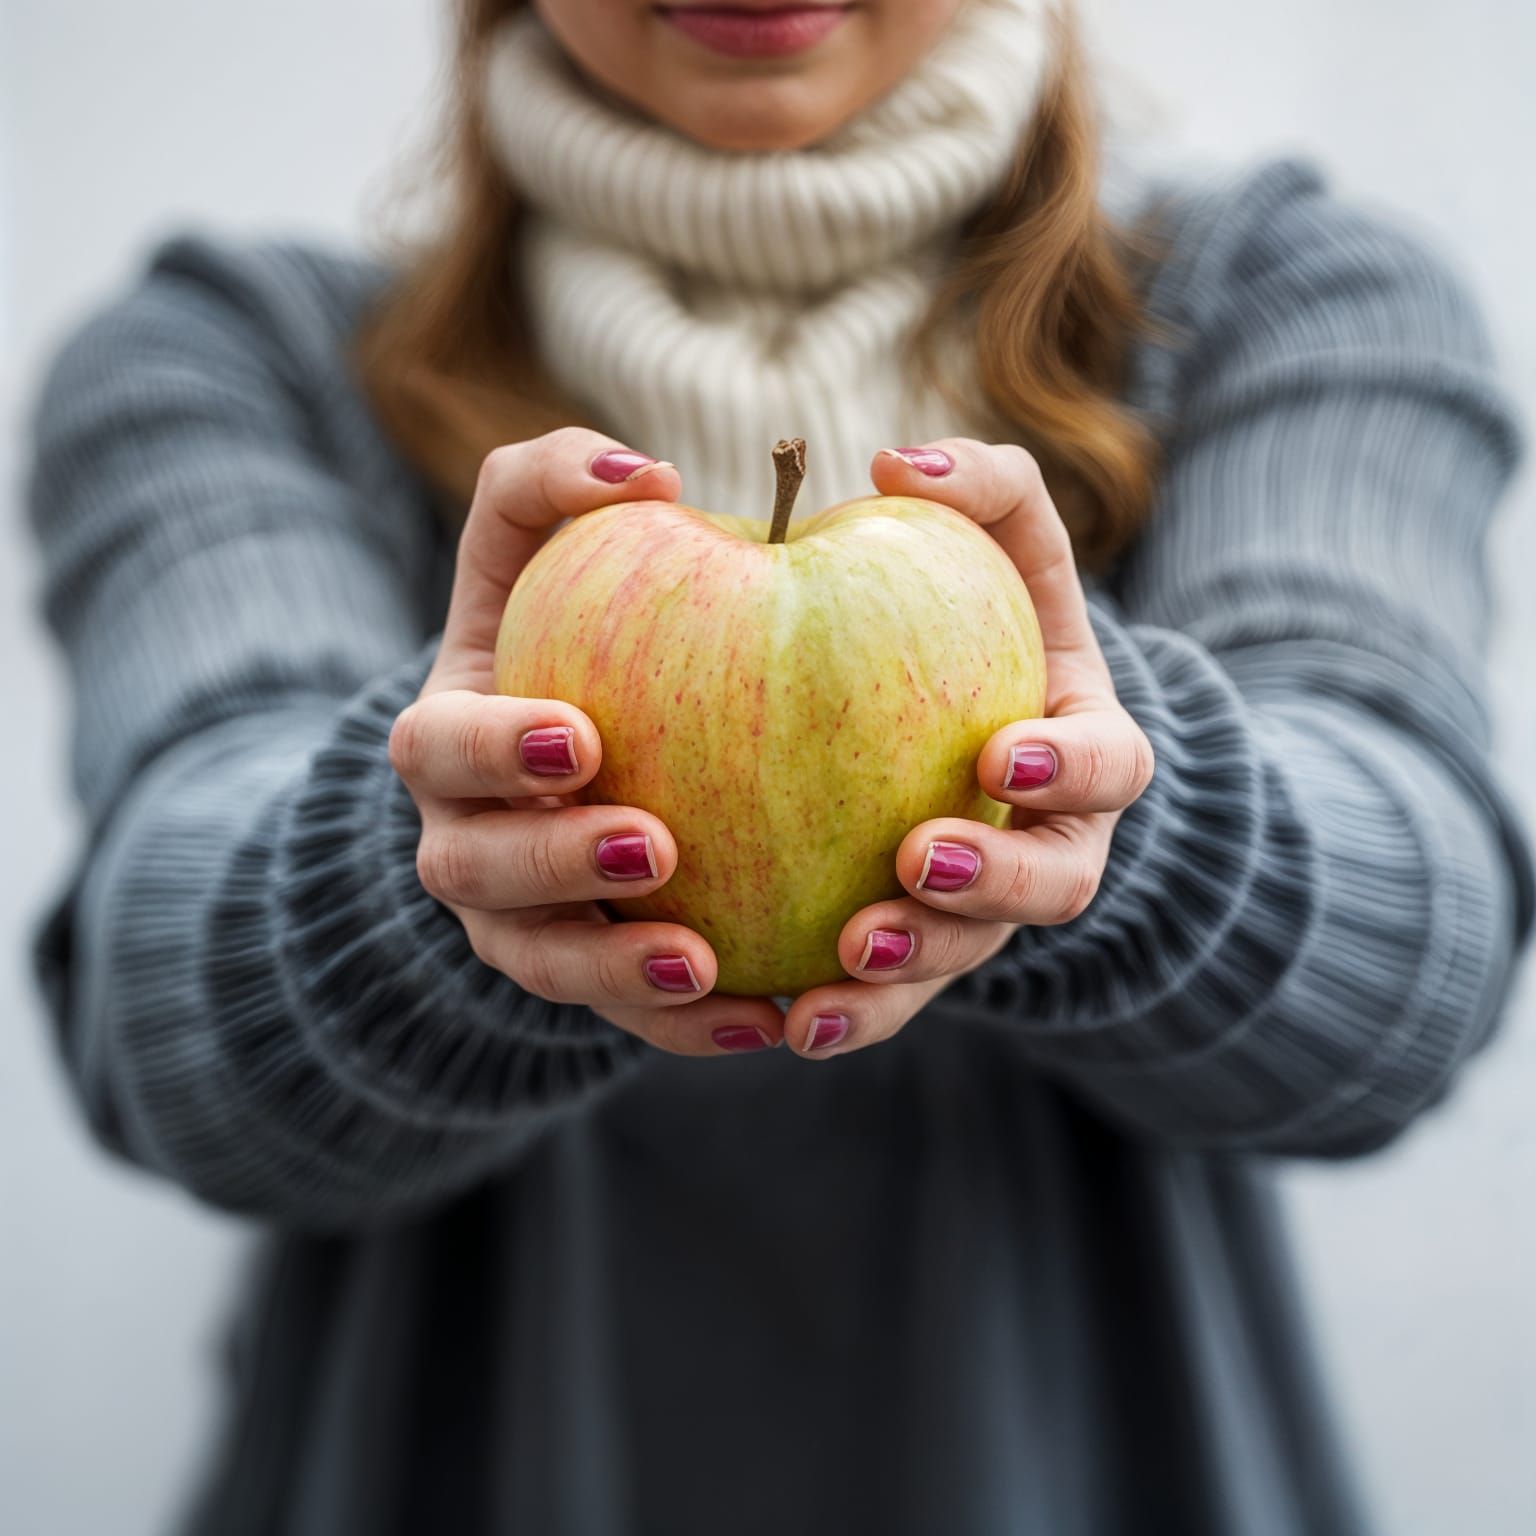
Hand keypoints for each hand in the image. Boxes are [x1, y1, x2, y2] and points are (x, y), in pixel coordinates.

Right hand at [391, 427, 785, 1055]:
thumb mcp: (533, 545)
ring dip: (618, 973)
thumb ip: (555, 480)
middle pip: (476, 874)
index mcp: (447, 742)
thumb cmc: (558, 627)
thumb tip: (648, 474)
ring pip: (547, 967)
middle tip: (656, 846)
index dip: (496, 750)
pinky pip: (628, 1020)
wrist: (561, 748)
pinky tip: (766, 1016)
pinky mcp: (585, 976)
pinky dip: (688, 1027)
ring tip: (706, 962)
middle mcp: (465, 841)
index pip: (441, 749)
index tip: (586, 736)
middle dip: (554, 866)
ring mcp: (518, 923)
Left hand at [779, 439, 1154, 1059]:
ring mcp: (985, 909)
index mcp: (1082, 751)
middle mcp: (1050, 841)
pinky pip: (882, 1000)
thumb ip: (979, 485)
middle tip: (920, 863)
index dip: (1071, 768)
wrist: (960, 717)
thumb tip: (895, 460)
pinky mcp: (913, 957)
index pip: (1110, 766)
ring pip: (965, 958)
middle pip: (1056, 886)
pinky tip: (778, 1020)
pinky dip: (841, 1017)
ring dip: (908, 973)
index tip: (999, 753)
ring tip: (837, 966)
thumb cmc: (977, 614)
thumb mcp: (997, 542)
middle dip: (996, 887)